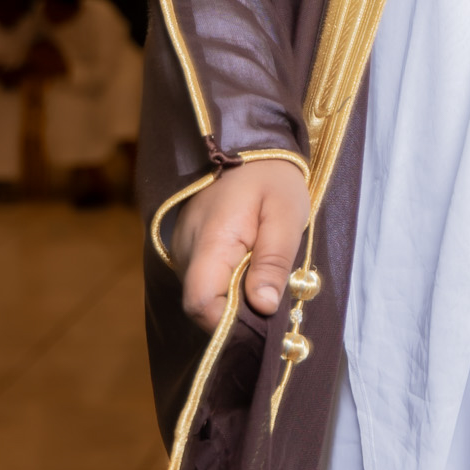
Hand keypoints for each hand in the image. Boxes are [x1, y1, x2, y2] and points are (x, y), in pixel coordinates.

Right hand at [170, 158, 309, 333]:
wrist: (249, 147)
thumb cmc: (272, 179)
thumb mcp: (286, 216)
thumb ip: (273, 261)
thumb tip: (262, 307)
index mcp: (211, 241)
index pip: (200, 303)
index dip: (227, 322)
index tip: (261, 317)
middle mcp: (186, 248)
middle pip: (201, 303)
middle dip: (237, 311)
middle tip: (273, 293)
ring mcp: (183, 247)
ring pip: (203, 293)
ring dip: (234, 295)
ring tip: (264, 273)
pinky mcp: (187, 247)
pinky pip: (204, 278)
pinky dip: (227, 282)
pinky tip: (251, 265)